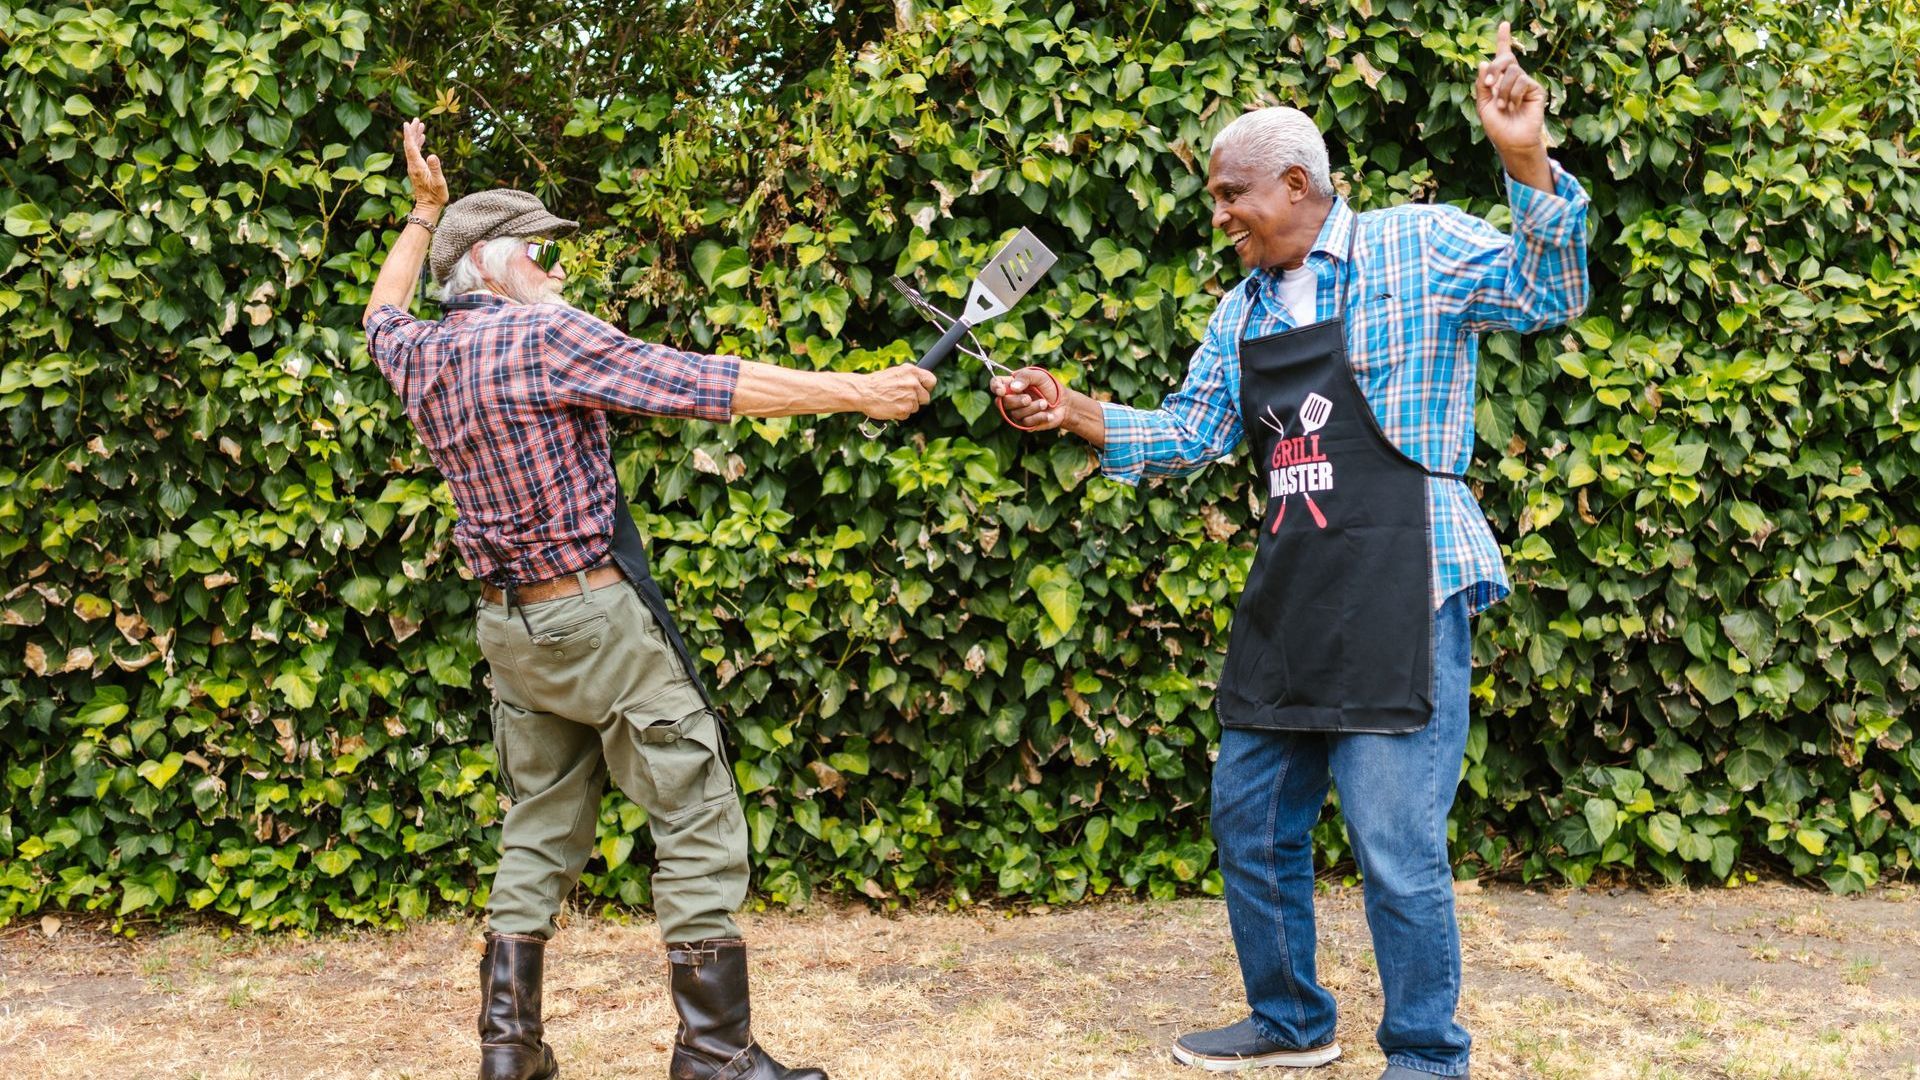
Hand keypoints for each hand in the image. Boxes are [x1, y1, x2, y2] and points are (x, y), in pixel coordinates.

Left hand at [402, 117, 448, 215]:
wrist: (429, 207)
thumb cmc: (435, 196)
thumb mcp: (438, 182)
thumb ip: (435, 169)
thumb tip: (432, 155)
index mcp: (417, 166)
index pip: (411, 147)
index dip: (409, 134)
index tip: (407, 123)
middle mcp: (413, 165)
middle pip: (410, 145)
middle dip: (412, 131)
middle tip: (416, 119)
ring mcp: (414, 167)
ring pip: (412, 148)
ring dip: (415, 136)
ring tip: (420, 125)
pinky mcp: (417, 169)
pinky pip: (415, 153)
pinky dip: (418, 144)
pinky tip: (422, 139)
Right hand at [859, 364, 936, 420]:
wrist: (863, 392)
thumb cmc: (876, 383)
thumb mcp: (895, 373)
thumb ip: (909, 377)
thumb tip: (919, 384)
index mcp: (911, 371)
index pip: (931, 380)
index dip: (927, 387)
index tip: (923, 390)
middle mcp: (913, 383)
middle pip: (926, 397)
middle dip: (917, 400)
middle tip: (904, 398)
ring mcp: (910, 397)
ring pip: (916, 407)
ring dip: (906, 407)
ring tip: (892, 401)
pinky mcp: (905, 409)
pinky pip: (907, 415)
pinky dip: (899, 414)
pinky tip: (890, 407)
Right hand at [991, 371, 1066, 430]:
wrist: (1064, 403)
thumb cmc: (1050, 386)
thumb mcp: (1039, 376)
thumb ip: (1025, 377)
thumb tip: (1013, 387)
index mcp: (1011, 384)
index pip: (995, 383)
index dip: (995, 387)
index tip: (1002, 391)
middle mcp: (1011, 398)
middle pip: (1002, 402)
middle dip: (1016, 401)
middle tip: (1029, 398)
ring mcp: (1017, 411)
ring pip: (1015, 413)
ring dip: (1032, 408)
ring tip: (1044, 403)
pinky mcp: (1025, 423)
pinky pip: (1026, 422)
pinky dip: (1039, 417)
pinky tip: (1047, 414)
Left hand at [1474, 21, 1546, 155]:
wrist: (1511, 141)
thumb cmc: (1497, 126)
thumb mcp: (1483, 105)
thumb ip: (1482, 85)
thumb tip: (1484, 62)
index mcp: (1499, 81)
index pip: (1503, 57)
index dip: (1504, 39)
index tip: (1504, 24)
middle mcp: (1513, 79)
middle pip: (1505, 59)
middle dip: (1495, 69)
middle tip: (1489, 84)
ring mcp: (1525, 83)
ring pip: (1513, 71)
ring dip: (1503, 90)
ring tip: (1503, 106)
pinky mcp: (1535, 89)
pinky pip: (1522, 81)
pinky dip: (1514, 94)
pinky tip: (1514, 106)